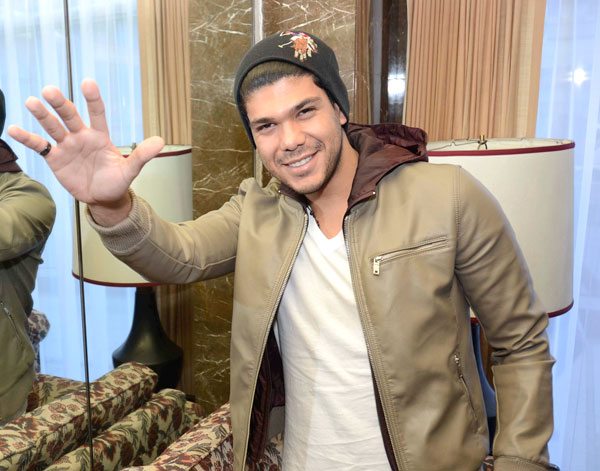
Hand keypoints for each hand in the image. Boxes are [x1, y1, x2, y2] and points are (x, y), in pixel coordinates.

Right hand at [7, 79, 163, 218]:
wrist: (104, 199)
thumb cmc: (117, 181)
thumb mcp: (131, 170)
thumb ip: (142, 155)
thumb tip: (160, 142)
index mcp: (100, 136)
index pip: (97, 113)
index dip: (93, 99)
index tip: (88, 83)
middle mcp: (82, 137)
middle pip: (70, 116)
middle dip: (61, 104)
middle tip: (50, 90)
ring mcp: (67, 146)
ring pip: (53, 127)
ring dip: (42, 115)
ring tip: (32, 102)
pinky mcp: (55, 159)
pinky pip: (39, 147)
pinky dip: (27, 139)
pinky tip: (13, 129)